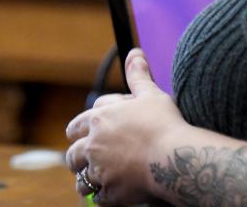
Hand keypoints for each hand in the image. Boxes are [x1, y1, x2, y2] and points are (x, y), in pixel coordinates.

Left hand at [66, 47, 187, 205]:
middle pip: (73, 154)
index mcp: (98, 120)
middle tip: (89, 158)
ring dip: (87, 178)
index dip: (82, 129)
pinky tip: (113, 191)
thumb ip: (138, 75)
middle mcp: (93, 145)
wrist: (173, 156)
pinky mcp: (109, 191)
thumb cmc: (164, 122)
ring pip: (82, 179)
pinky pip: (99, 197)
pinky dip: (104, 195)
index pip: (76, 125)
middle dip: (78, 156)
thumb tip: (134, 53)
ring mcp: (99, 170)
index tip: (88, 133)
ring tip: (98, 177)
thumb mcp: (150, 94)